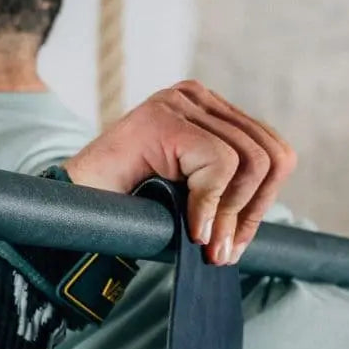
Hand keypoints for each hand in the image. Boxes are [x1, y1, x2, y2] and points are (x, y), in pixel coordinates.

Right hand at [63, 80, 296, 265]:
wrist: (75, 208)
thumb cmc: (130, 206)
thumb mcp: (194, 199)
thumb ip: (229, 195)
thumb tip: (261, 213)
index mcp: (211, 112)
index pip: (273, 152)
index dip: (261, 204)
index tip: (233, 243)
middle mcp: (198, 98)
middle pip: (269, 156)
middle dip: (249, 212)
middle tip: (220, 250)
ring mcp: (180, 102)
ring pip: (249, 162)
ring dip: (228, 215)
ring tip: (204, 243)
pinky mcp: (165, 117)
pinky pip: (219, 164)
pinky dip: (209, 206)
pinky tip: (190, 228)